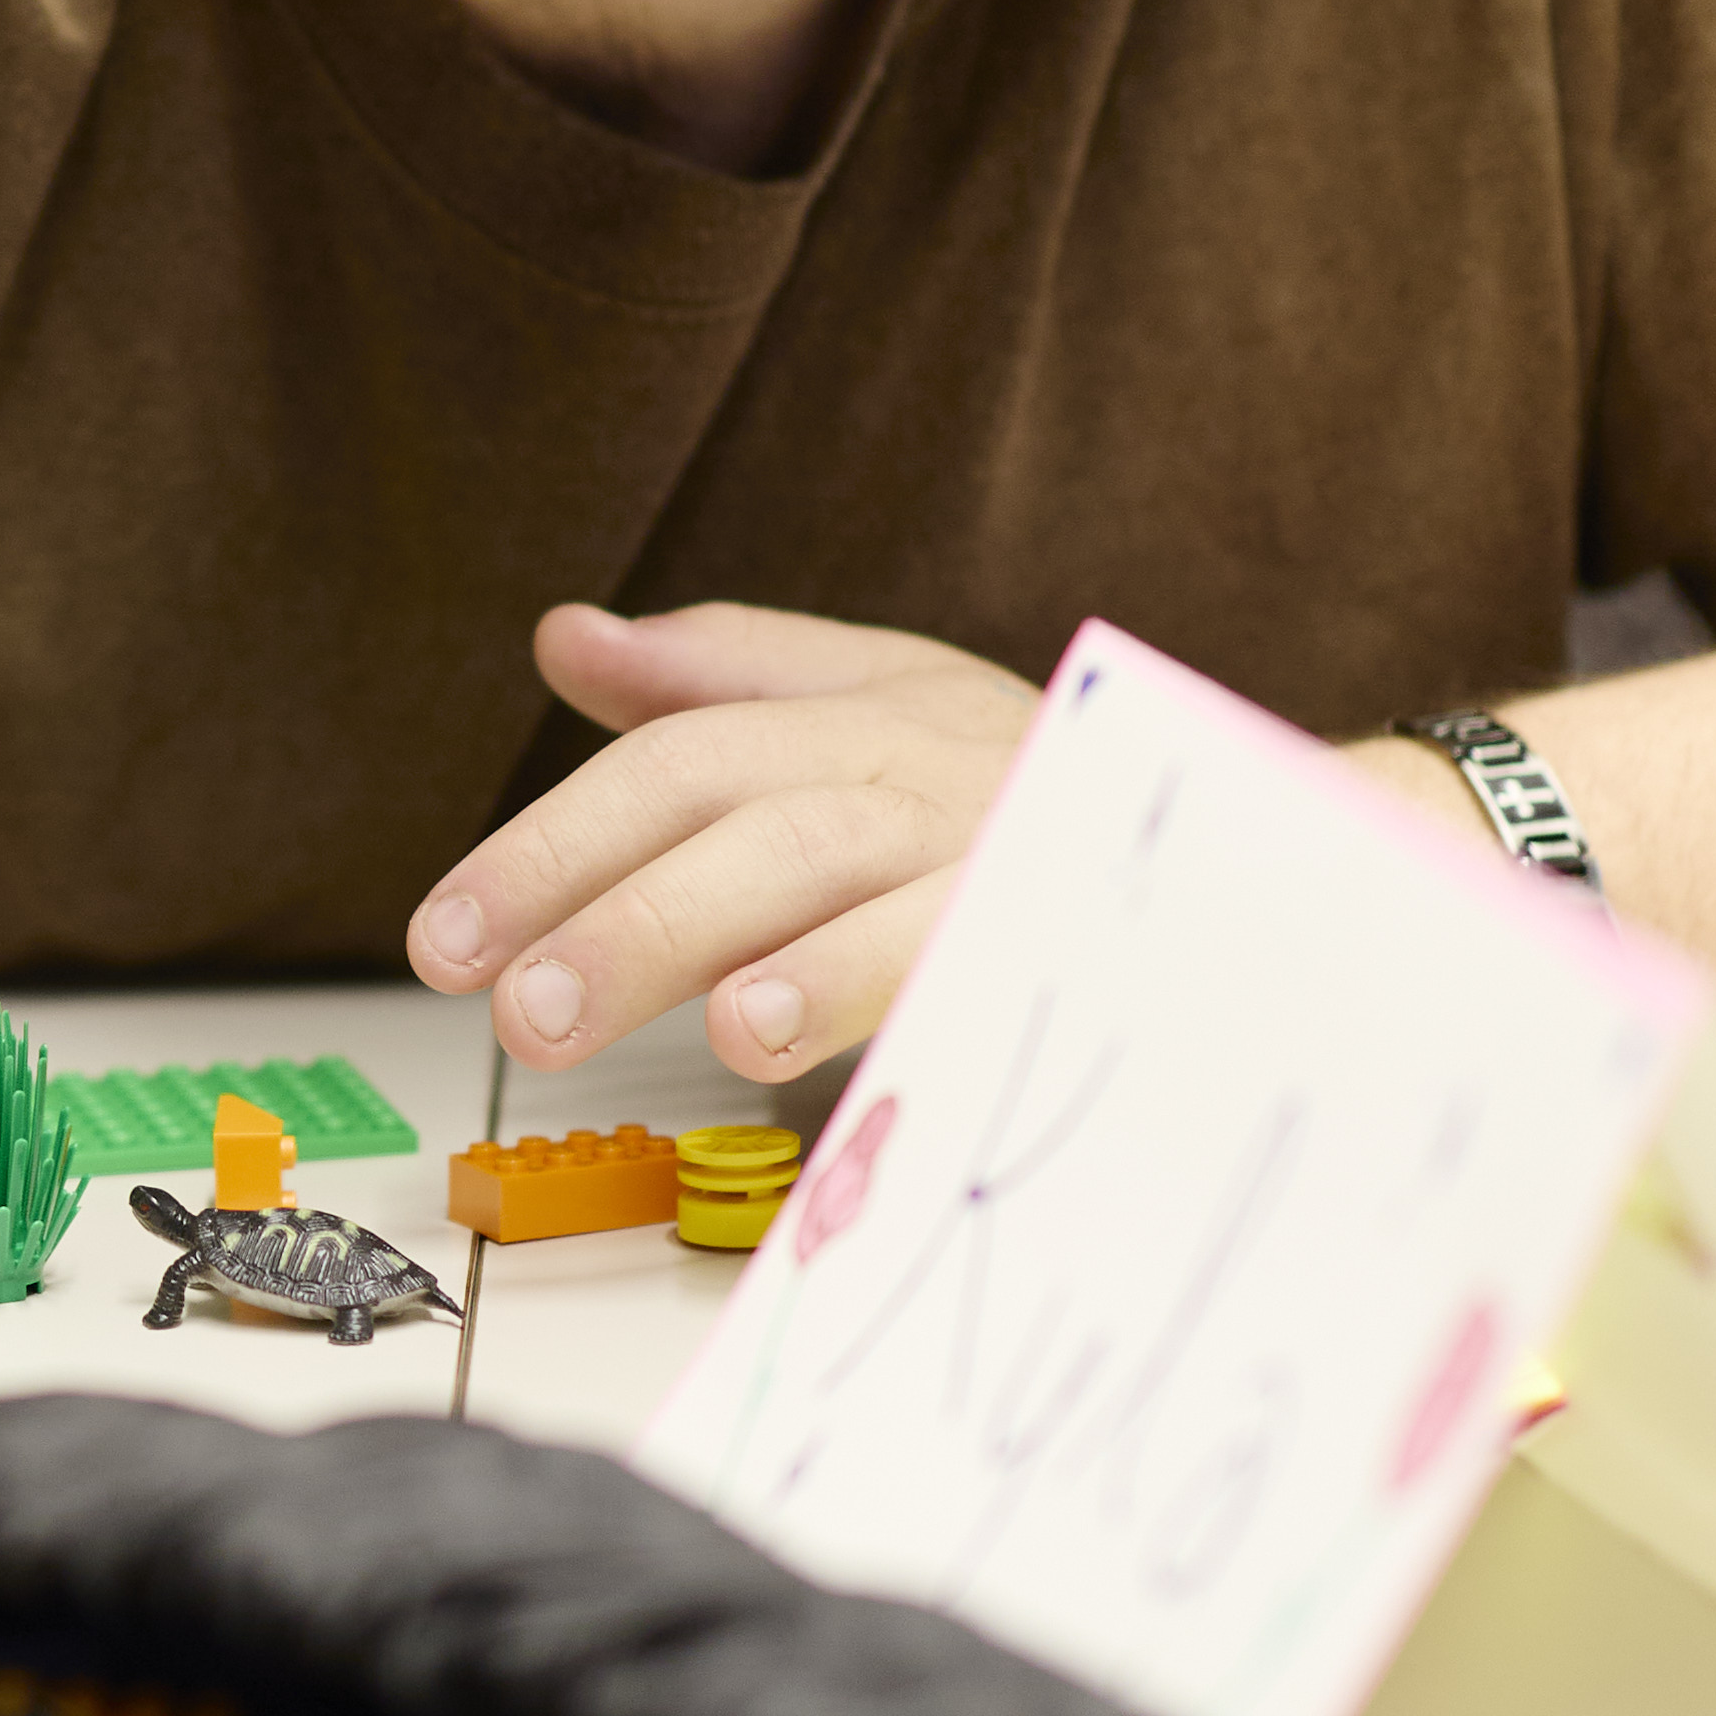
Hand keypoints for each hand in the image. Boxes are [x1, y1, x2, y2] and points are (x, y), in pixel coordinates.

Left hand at [410, 602, 1044, 1086]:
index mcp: (863, 719)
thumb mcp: (880, 700)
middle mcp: (935, 776)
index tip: (444, 938)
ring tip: (717, 1027)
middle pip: (763, 826)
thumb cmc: (1031, 780)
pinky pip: (1025, 976)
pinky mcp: (1107, 941)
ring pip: (898, 893)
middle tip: (520, 1010)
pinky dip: (951, 1014)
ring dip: (805, 960)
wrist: (1271, 836)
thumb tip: (566, 637)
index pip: (680, 765)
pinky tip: (893, 1078)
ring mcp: (1030, 855)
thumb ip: (723, 677)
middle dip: (633, 912)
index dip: (552, 844)